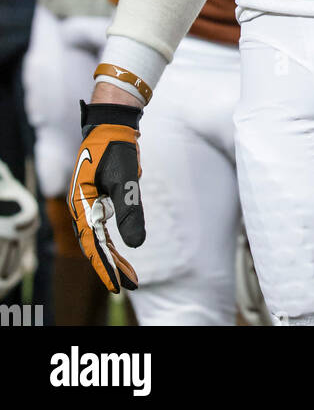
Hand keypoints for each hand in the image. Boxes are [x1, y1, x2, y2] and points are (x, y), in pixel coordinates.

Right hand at [67, 101, 145, 291]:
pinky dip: (113, 240)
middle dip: (112, 266)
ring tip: (130, 276)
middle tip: (129, 286)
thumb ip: (130, 211)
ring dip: (113, 256)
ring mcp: (87, 204)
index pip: (94, 244)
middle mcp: (81, 207)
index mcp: (81, 205)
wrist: (112, 124)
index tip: (119, 286)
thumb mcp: (126, 180)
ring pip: (99, 238)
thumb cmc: (117, 149)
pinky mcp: (97, 199)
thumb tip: (136, 244)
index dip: (106, 267)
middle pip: (95, 245)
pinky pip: (103, 227)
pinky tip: (123, 251)